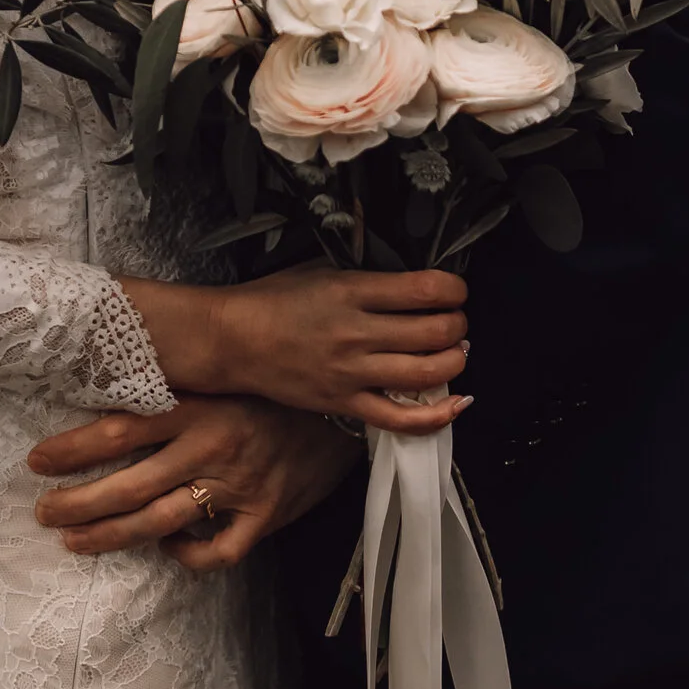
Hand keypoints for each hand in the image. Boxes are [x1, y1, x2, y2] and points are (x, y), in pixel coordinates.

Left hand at [27, 396, 358, 567]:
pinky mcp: (265, 515)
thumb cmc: (270, 388)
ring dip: (110, 537)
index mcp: (197, 406)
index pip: (119, 430)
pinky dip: (188, 556)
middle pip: (129, 487)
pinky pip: (218, 552)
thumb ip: (170, 383)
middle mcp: (212, 447)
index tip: (36, 461)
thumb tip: (105, 375)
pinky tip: (169, 548)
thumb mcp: (218, 374)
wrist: (342, 410)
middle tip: (43, 512)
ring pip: (160, 523)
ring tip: (76, 541)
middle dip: (77, 504)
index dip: (72, 449)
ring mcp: (239, 486)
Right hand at [118, 262, 468, 430]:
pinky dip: (436, 415)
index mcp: (352, 291)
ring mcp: (351, 373)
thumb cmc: (272, 301)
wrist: (230, 340)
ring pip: (428, 373)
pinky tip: (456, 403)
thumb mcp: (321, 270)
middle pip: (436, 332)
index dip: (454, 289)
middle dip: (457, 324)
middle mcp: (356, 333)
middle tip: (454, 322)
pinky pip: (400, 418)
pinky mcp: (344, 404)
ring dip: (454, 361)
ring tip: (452, 352)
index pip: (426, 289)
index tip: (455, 291)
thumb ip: (368, 277)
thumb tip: (413, 284)